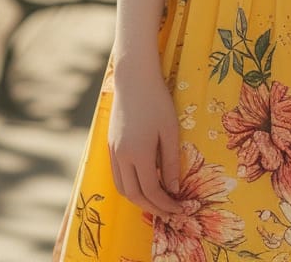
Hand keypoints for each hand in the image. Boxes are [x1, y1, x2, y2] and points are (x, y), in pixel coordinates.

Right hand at [108, 64, 180, 215]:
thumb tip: (174, 189)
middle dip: (152, 208)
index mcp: (138, 155)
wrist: (133, 79)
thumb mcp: (170, 131)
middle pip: (134, 195)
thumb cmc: (156, 101)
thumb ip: (171, 162)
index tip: (180, 209)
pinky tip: (143, 182)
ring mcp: (113, 152)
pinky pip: (117, 176)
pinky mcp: (110, 145)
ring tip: (158, 201)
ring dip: (139, 199)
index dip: (165, 204)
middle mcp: (122, 157)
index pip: (151, 192)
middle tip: (170, 212)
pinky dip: (130, 186)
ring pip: (122, 188)